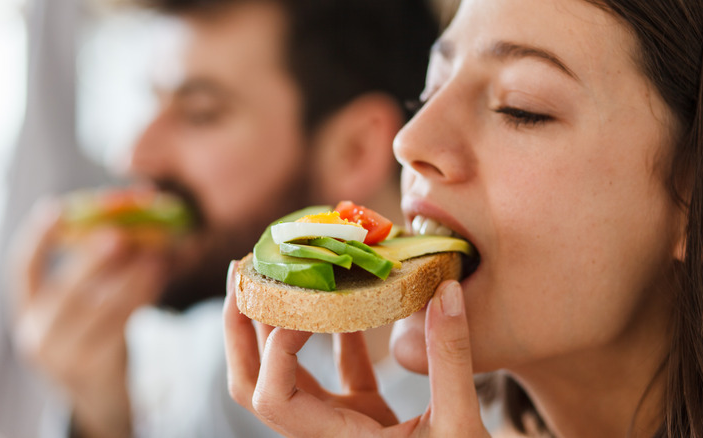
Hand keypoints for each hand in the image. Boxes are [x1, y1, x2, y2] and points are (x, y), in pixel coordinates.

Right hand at [10, 200, 166, 437]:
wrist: (98, 397)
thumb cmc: (91, 337)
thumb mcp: (79, 308)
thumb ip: (94, 272)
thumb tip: (129, 219)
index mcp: (28, 312)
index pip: (22, 271)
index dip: (38, 239)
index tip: (56, 208)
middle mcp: (39, 334)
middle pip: (66, 291)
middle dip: (93, 259)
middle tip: (121, 233)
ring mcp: (66, 356)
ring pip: (103, 308)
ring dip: (133, 275)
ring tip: (157, 251)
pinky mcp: (98, 366)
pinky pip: (124, 323)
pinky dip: (145, 294)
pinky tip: (162, 273)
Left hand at [223, 261, 490, 436]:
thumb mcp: (461, 425)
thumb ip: (452, 359)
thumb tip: (444, 292)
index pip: (274, 398)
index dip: (276, 348)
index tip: (306, 303)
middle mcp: (322, 434)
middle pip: (254, 384)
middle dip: (241, 328)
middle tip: (243, 271)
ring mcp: (337, 424)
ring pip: (283, 376)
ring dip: (273, 326)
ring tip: (275, 273)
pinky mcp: (358, 415)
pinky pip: (332, 371)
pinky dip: (331, 334)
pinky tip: (344, 299)